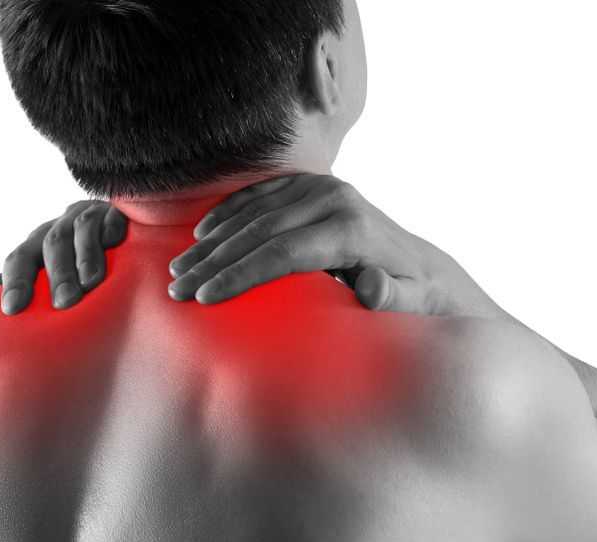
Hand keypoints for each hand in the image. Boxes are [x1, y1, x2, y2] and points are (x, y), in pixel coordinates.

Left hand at [0, 200, 126, 313]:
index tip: (12, 310)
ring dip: (85, 255)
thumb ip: (9, 289)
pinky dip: (112, 226)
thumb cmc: (79, 280)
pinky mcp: (121, 214)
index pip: (20, 260)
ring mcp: (92, 218)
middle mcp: (62, 228)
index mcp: (39, 247)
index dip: (16, 282)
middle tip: (64, 304)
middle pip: (51, 244)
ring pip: (81, 229)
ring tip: (91, 283)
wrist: (126, 261)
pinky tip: (114, 241)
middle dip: (57, 274)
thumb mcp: (44, 287)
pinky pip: (114, 215)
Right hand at [166, 173, 466, 313]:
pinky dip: (227, 213)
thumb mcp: (412, 302)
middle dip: (215, 262)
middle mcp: (335, 200)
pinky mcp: (310, 184)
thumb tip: (370, 287)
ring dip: (212, 242)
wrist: (419, 263)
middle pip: (261, 231)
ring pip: (253, 212)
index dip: (242, 274)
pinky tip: (201, 236)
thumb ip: (393, 297)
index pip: (284, 252)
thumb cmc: (412, 295)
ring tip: (178, 270)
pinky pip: (259, 195)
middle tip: (177, 289)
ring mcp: (321, 187)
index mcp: (352, 230)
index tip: (207, 297)